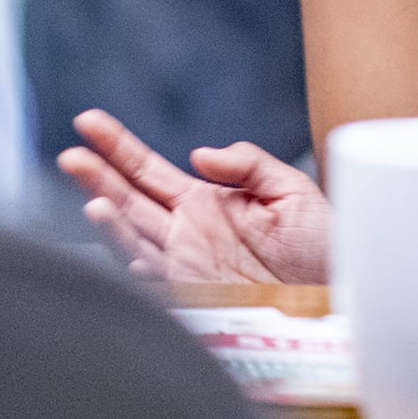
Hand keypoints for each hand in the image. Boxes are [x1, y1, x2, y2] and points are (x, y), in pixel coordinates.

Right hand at [57, 108, 331, 285]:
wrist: (347, 297)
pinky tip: (113, 224)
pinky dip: (127, 248)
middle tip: (70, 153)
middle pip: (129, 198)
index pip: (149, 170)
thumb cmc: (326, 249)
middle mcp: (187, 233)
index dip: (118, 146)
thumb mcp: (293, 191)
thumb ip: (248, 164)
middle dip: (97, 175)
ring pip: (131, 233)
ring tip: (86, 187)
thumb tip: (198, 154)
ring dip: (105, 211)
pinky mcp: (194, 294)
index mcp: (206, 204)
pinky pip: (150, 271)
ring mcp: (186, 264)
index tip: (87, 122)